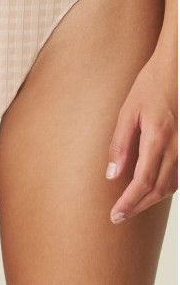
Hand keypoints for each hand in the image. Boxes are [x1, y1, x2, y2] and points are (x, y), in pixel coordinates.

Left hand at [105, 52, 176, 223]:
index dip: (129, 202)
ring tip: (130, 206)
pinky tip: (148, 188)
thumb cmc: (149, 86)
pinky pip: (176, 175)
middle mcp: (174, 147)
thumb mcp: (128, 112)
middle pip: (157, 190)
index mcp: (157, 138)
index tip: (115, 214)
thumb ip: (120, 144)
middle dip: (137, 206)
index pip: (142, 182)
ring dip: (149, 200)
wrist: (175, 70)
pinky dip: (162, 188)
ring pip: (169, 186)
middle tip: (118, 216)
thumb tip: (112, 174)